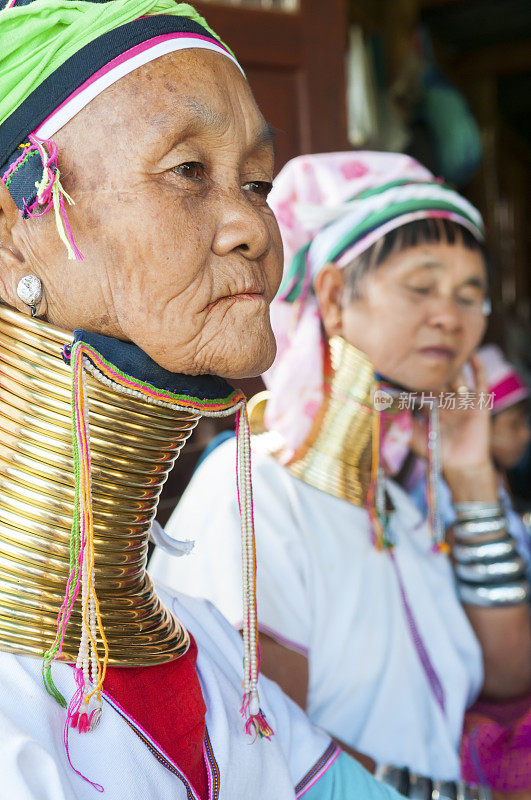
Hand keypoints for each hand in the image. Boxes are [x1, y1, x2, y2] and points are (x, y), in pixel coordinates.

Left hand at [410, 354, 497, 500]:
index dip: (412, 377)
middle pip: (439, 379)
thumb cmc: (436, 453)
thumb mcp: (412, 436)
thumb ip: (399, 422)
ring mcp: (463, 401)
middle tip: (422, 351)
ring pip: (457, 377)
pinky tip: (472, 354)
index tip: (401, 363)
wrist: (461, 466)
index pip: (421, 387)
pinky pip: (480, 381)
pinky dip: (477, 367)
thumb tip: (379, 409)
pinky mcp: (479, 403)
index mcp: (430, 407)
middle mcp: (446, 402)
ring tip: (444, 351)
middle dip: (432, 369)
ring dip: (451, 366)